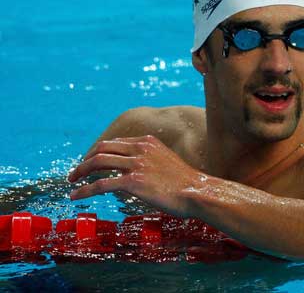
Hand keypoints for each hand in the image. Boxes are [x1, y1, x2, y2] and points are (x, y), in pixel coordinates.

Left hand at [68, 135, 198, 216]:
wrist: (197, 192)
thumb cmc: (186, 182)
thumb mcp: (167, 161)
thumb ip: (149, 160)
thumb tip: (136, 172)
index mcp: (147, 142)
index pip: (114, 143)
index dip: (97, 152)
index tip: (90, 163)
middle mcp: (140, 149)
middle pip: (102, 149)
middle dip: (85, 160)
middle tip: (75, 172)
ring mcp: (136, 164)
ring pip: (98, 163)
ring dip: (80, 172)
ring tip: (71, 182)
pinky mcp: (133, 182)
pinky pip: (101, 184)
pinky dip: (85, 190)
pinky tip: (76, 196)